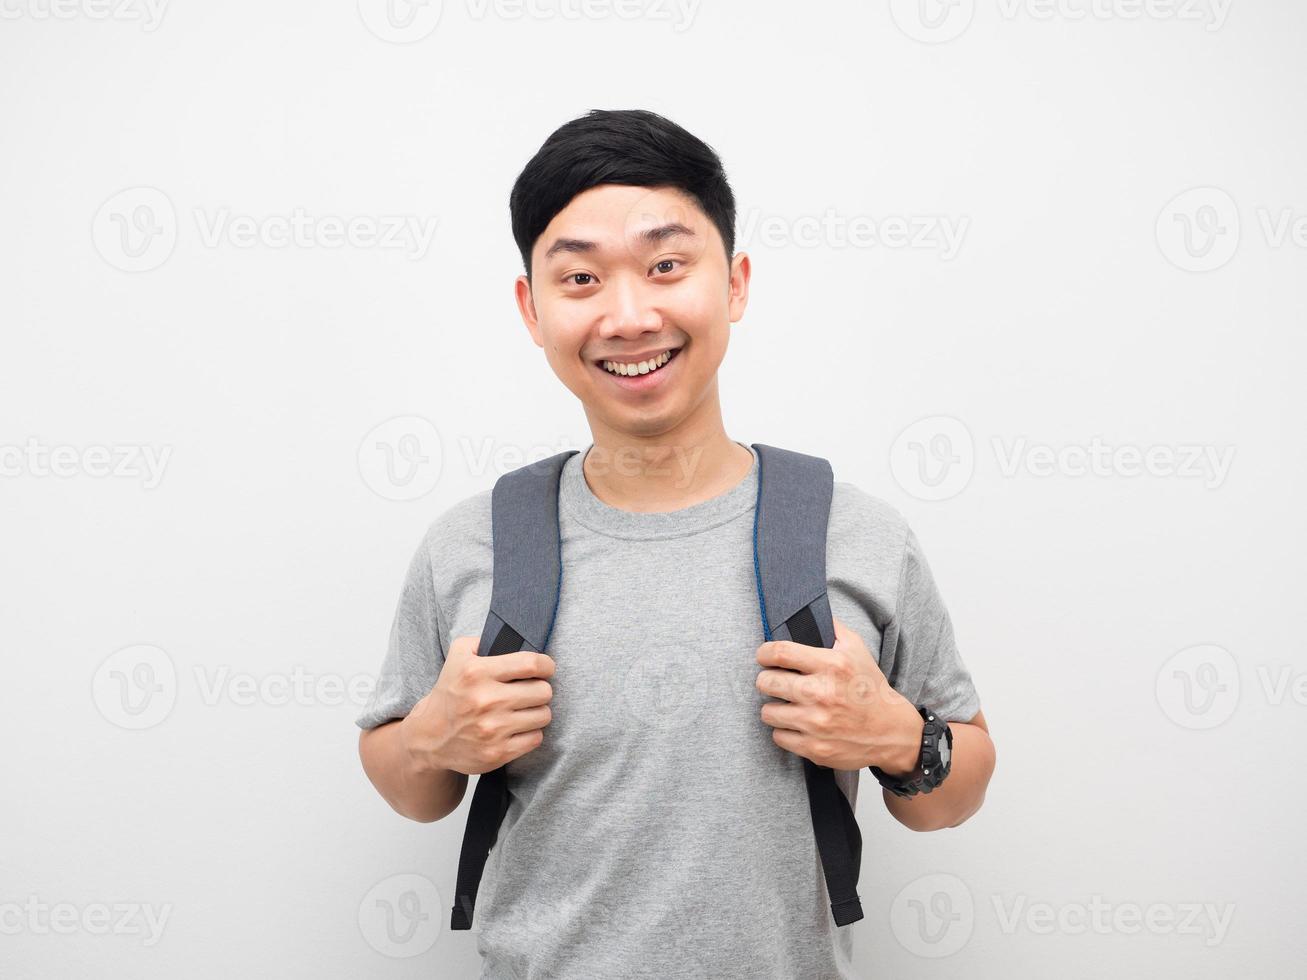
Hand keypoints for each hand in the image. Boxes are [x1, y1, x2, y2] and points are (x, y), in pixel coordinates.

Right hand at [401, 634, 555, 775]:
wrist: (430, 737)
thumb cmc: (451, 693)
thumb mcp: (457, 656)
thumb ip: (483, 640)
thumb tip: (514, 635)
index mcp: (477, 672)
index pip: (532, 664)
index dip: (546, 665)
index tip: (544, 669)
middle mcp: (486, 700)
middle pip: (543, 691)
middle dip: (540, 689)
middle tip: (530, 692)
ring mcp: (492, 729)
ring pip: (543, 715)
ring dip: (537, 712)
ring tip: (523, 710)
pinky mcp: (497, 752)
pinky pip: (536, 738)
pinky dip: (530, 733)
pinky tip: (517, 728)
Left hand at [755, 616, 922, 772]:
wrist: (891, 731)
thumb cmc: (869, 688)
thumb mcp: (857, 649)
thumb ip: (832, 627)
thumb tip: (809, 609)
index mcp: (832, 665)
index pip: (779, 652)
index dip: (764, 653)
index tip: (764, 656)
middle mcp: (822, 693)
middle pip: (765, 682)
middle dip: (767, 680)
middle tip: (776, 682)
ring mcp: (817, 723)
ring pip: (767, 712)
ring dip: (775, 708)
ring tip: (788, 705)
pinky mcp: (814, 748)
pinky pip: (778, 736)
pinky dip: (785, 731)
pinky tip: (798, 725)